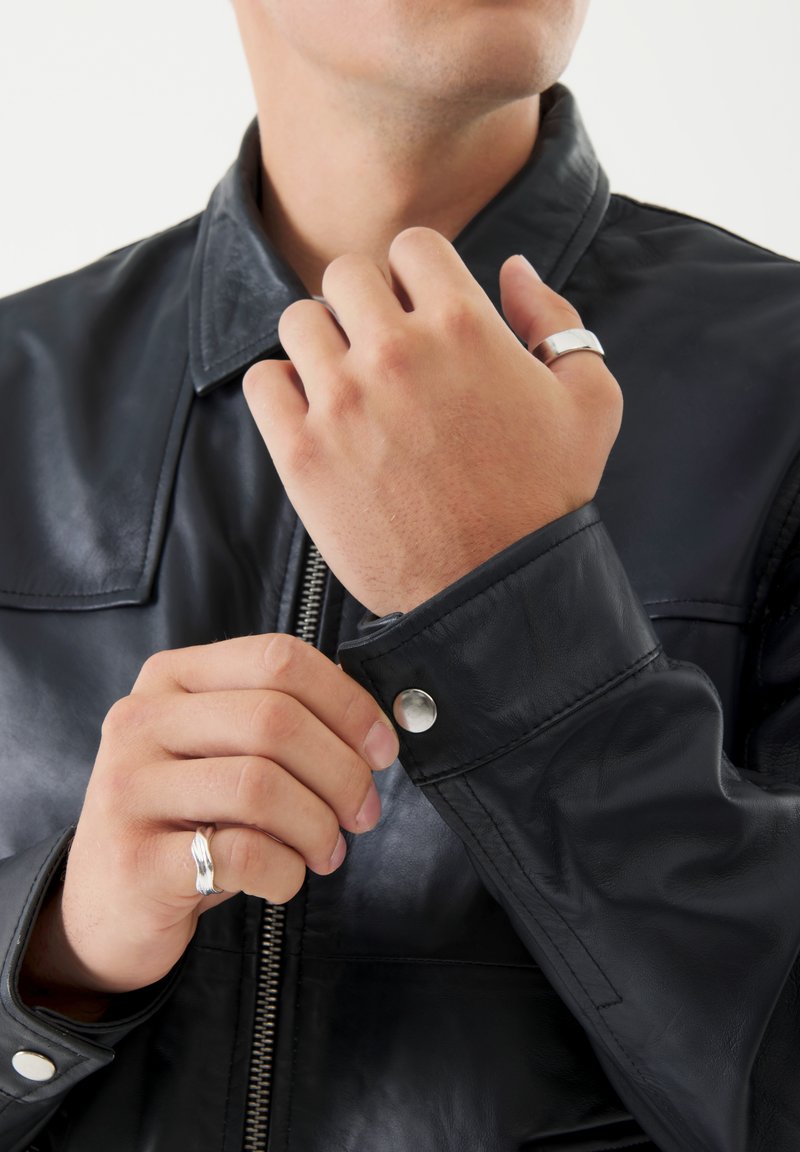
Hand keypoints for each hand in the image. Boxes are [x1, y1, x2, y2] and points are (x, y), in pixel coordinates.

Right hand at [19, 635, 397, 1009]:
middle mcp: (141, 720)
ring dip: (318, 826)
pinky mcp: (135, 860)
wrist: (108, 906)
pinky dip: (286, 872)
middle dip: (342, 771)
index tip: (383, 748)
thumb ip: (285, 721)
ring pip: (261, 787)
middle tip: (362, 813)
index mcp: (172, 677)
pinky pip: (241, 853)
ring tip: (326, 851)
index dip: (347, 702)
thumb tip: (379, 725)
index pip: (277, 658)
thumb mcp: (226, 752)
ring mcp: (129, 789)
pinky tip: (285, 880)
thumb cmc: (190, 820)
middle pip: (275, 720)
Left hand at [244, 229, 622, 615]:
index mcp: (464, 324)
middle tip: (380, 349)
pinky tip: (314, 414)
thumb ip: (556, 321)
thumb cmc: (545, 499)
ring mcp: (343, 402)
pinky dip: (281, 389)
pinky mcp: (303, 454)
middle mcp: (396, 351)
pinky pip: (263, 382)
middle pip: (346, 275)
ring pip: (298, 321)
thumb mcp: (589, 401)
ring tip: (345, 381)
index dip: (416, 276)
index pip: (412, 246)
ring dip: (320, 341)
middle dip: (364, 303)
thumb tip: (513, 269)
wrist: (496, 591)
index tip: (419, 315)